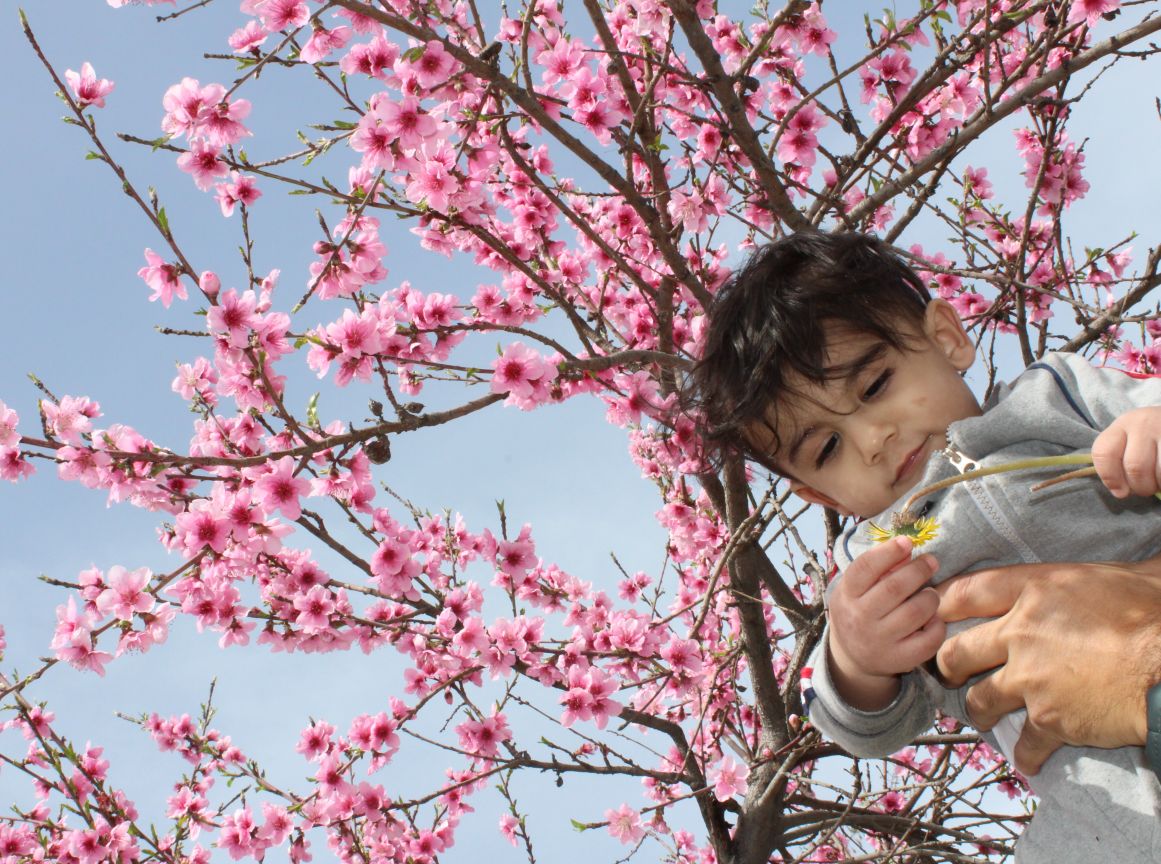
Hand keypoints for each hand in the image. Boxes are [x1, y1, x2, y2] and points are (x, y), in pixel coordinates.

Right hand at [827, 536, 942, 710]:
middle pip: (894, 587)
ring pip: (915, 612)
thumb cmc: (859, 611)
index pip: (865, 568)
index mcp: (846, 595)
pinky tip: (933, 618)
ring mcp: (879, 641)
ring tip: (930, 593)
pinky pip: (929, 639)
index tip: (907, 542)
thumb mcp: (857, 589)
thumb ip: (878, 569)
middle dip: (919, 570)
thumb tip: (907, 549)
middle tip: (931, 561)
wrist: (852, 658)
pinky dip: (937, 624)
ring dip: (930, 597)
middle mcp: (859, 618)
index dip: (888, 552)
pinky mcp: (899, 659)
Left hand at [936, 556, 1160, 774]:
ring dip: (978, 709)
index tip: (932, 611)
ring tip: (981, 714)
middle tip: (947, 671)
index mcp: (1034, 591)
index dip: (943, 602)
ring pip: (979, 699)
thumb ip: (1104, 576)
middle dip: (946, 664)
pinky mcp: (1049, 718)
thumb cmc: (1156, 612)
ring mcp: (1030, 678)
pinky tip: (1026, 760)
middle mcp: (1020, 632)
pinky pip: (1024, 743)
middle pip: (957, 650)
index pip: (968, 592)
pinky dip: (1025, 755)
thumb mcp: (1127, 573)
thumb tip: (1141, 565)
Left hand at [1091, 407, 1160, 497]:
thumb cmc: (1150, 436)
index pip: (1104, 453)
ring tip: (1159, 482)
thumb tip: (1120, 492)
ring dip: (1158, 485)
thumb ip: (1118, 462)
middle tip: (1146, 488)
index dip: (1110, 478)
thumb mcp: (1130, 440)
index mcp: (1122, 425)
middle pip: (1135, 466)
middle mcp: (1143, 424)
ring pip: (1158, 471)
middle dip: (1140, 486)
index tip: (1120, 491)